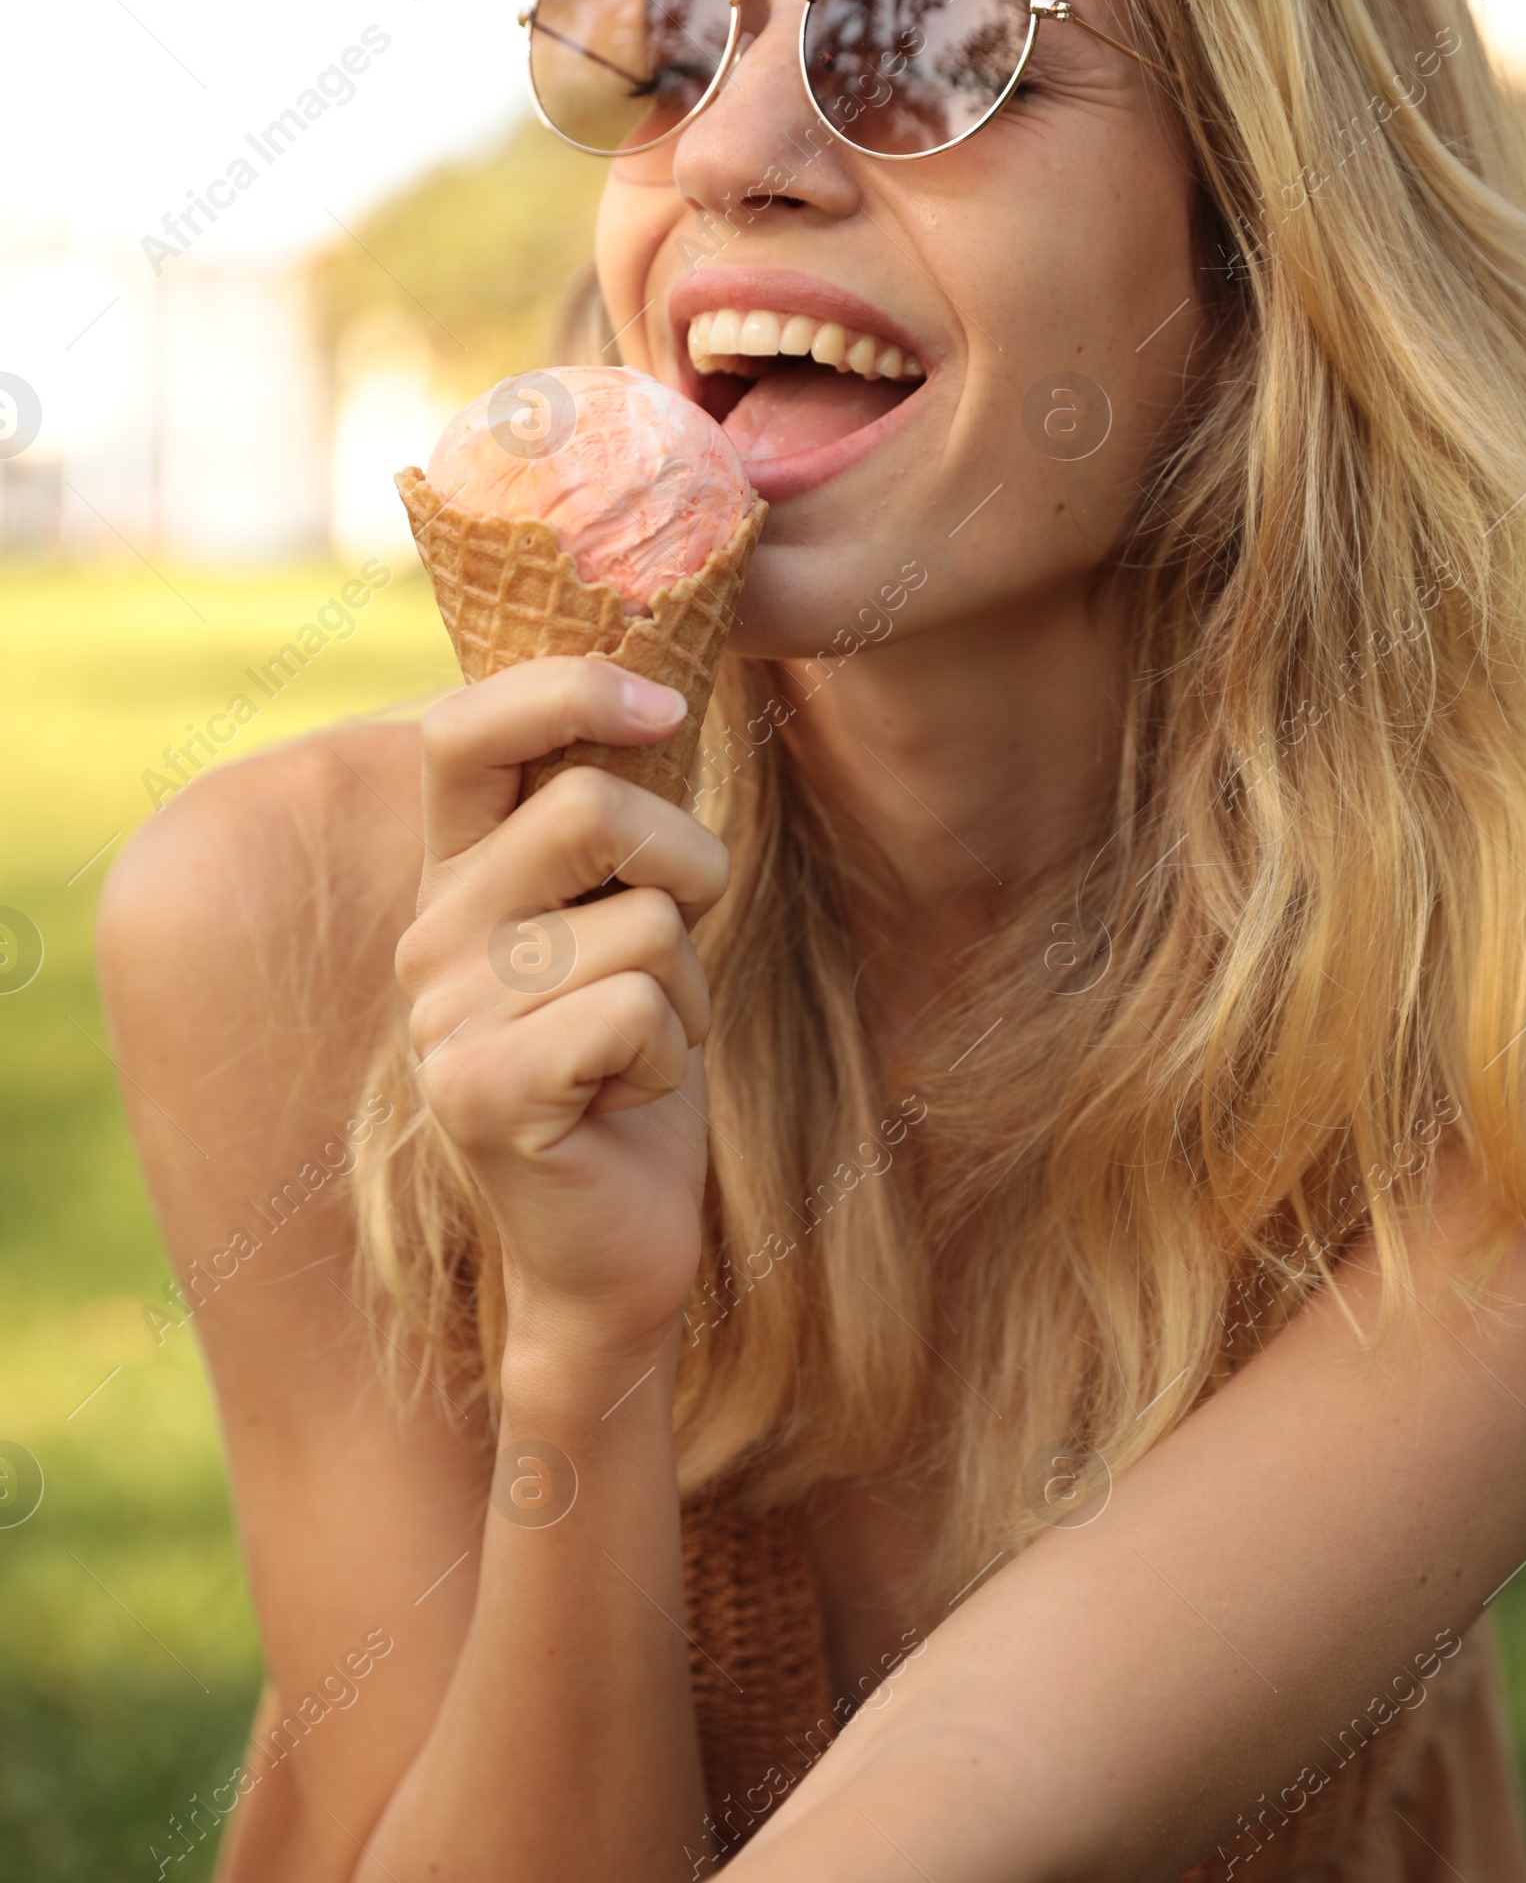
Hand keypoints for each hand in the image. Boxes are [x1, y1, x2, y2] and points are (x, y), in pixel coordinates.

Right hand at [396, 658, 730, 1361]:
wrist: (609, 1245)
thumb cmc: (632, 1065)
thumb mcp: (622, 923)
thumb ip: (613, 827)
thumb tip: (657, 690)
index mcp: (456, 873)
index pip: (465, 727)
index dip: (565, 688)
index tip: (663, 709)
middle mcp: (430, 932)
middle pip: (595, 806)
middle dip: (687, 868)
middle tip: (673, 951)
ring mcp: (444, 1014)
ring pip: (644, 922)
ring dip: (686, 992)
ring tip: (636, 1051)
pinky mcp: (482, 1091)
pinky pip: (638, 1012)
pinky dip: (669, 1057)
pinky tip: (621, 1104)